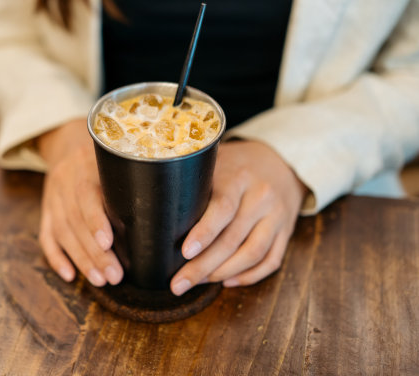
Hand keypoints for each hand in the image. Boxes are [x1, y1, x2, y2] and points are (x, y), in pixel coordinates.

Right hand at [36, 119, 122, 286]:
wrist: (67, 144)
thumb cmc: (107, 158)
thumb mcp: (118, 159)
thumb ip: (134, 178)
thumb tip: (168, 212)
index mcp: (85, 165)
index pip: (86, 195)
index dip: (95, 220)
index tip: (109, 243)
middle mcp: (64, 180)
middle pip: (75, 220)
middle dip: (94, 252)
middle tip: (115, 276)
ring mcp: (52, 196)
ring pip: (62, 232)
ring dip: (81, 259)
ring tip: (100, 280)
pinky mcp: (46, 210)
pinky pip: (46, 236)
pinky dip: (56, 258)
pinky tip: (70, 276)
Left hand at [170, 140, 306, 294]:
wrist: (281, 161)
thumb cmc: (235, 164)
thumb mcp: (216, 161)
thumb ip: (194, 180)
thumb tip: (156, 207)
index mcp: (239, 178)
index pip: (222, 208)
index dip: (204, 233)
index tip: (185, 252)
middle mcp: (261, 196)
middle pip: (233, 238)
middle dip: (203, 266)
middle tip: (178, 284)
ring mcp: (277, 215)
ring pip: (253, 254)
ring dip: (223, 273)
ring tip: (199, 282)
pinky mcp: (287, 231)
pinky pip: (271, 260)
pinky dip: (249, 276)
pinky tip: (227, 282)